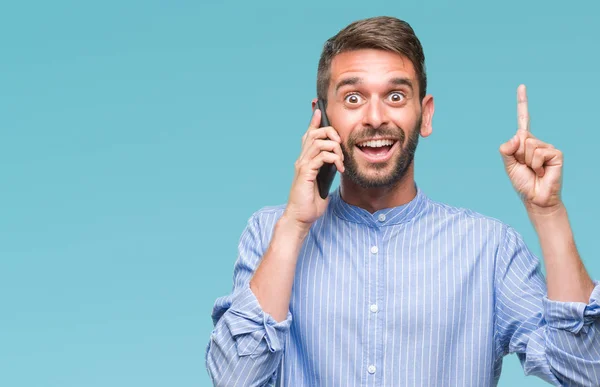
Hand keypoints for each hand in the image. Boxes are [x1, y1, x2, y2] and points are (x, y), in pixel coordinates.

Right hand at [283, 108, 344, 229]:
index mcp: (306, 160)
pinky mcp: (305, 173)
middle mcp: (302, 159)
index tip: (319, 109)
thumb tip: (338, 159)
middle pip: (314, 133)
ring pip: (318, 142)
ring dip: (334, 147)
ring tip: (342, 159)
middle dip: (330, 132)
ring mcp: (302, 165)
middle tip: (342, 144)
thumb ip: (328, 168)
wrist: (301, 217)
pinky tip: (340, 168)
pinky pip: (321, 156)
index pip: (309, 135)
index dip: (314, 121)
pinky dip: (333, 159)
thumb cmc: (311, 201)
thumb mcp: (324, 180)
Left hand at [499, 85, 563, 211]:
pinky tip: (541, 172)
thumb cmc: (523, 183)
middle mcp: (535, 142)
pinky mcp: (556, 153)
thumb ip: (507, 150)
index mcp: (523, 143)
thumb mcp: (508, 166)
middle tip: (525, 168)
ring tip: (533, 171)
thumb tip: (517, 135)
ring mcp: (547, 147)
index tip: (521, 86)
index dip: (522, 103)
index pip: (523, 120)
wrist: (536, 198)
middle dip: (518, 155)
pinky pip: (538, 152)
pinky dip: (536, 164)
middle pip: (520, 137)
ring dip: (527, 161)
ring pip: (528, 145)